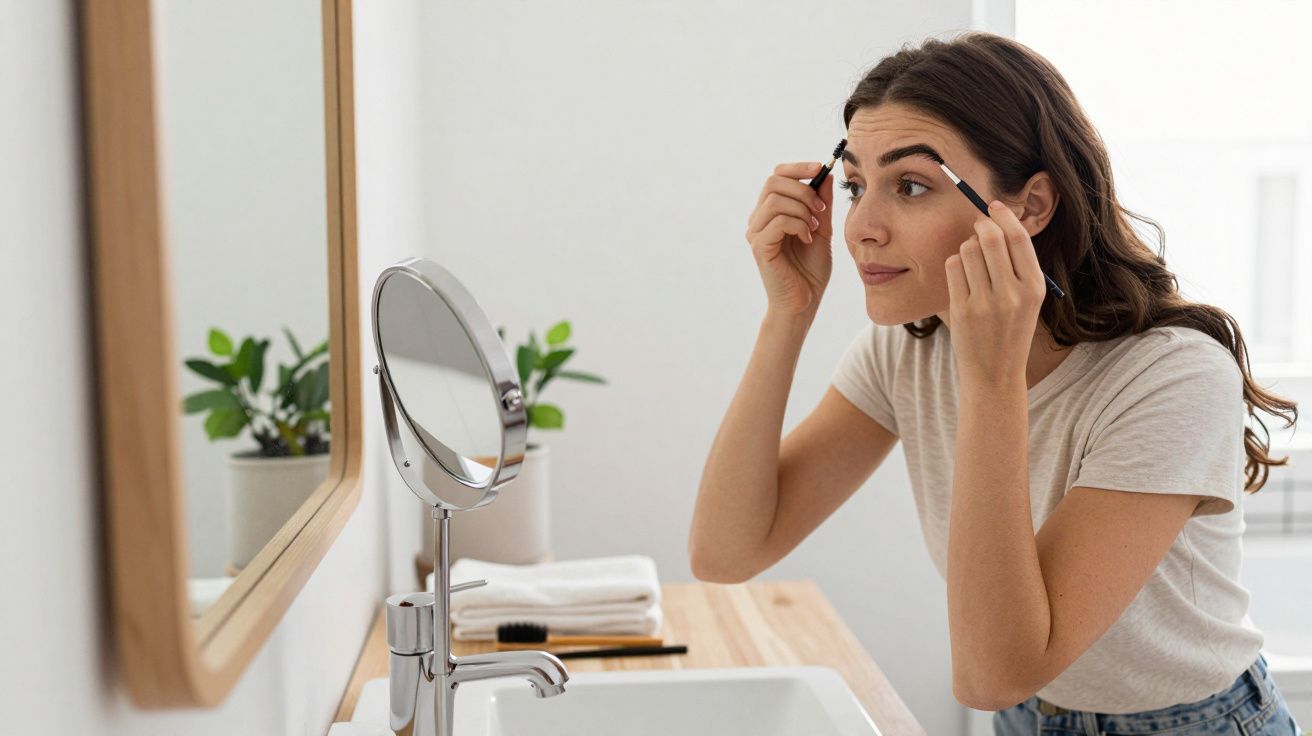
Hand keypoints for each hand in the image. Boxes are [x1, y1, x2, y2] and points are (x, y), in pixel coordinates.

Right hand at [744, 162, 833, 318]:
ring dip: (802, 209)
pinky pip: (778, 221)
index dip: (798, 167)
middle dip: (803, 189)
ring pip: (775, 200)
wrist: (804, 302)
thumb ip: (821, 204)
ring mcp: (756, 233)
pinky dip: (798, 225)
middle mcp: (758, 219)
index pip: (777, 176)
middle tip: (820, 209)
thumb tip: (826, 175)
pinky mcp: (759, 247)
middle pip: (773, 181)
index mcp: (771, 212)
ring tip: (813, 228)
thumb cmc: (810, 270)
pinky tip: (807, 240)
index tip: (820, 168)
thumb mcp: (821, 230)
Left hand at [943, 200, 1046, 384]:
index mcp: (1035, 287)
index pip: (1018, 238)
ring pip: (968, 249)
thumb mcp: (1027, 300)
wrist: (995, 374)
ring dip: (966, 248)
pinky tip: (961, 277)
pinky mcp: (962, 310)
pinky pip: (953, 267)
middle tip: (977, 230)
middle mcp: (1013, 293)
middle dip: (980, 227)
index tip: (994, 206)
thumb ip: (1018, 266)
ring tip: (971, 262)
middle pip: (990, 238)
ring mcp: (986, 302)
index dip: (1004, 216)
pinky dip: (954, 265)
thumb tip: (997, 223)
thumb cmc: (1009, 331)